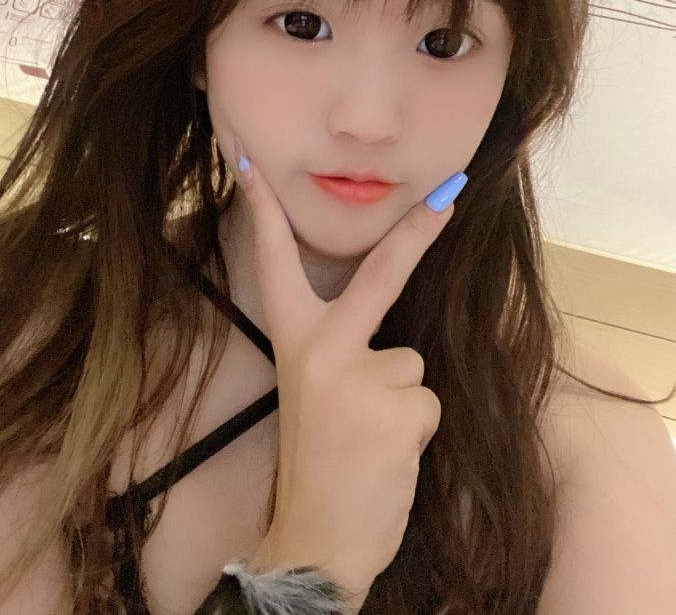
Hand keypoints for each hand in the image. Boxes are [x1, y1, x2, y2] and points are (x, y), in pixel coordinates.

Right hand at [234, 144, 463, 600]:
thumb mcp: (314, 394)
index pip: (274, 264)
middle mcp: (322, 350)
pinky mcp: (398, 407)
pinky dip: (415, 426)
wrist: (316, 542)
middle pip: (379, 276)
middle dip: (418, 230)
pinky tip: (387, 454)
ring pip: (412, 363)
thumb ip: (343, 352)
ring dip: (402, 397)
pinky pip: (425, 399)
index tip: (248, 160)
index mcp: (294, 343)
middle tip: (452, 191)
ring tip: (370, 436)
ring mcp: (359, 376)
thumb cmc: (317, 465)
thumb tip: (394, 336)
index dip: (263, 211)